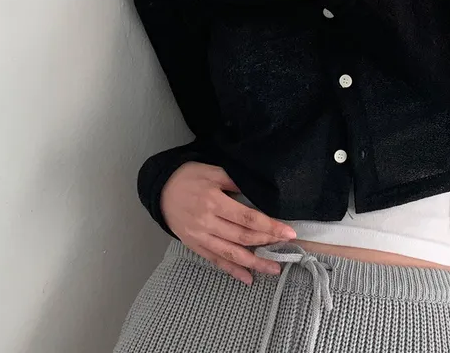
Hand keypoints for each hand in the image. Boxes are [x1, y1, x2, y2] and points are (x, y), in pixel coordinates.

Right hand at [161, 162, 297, 284]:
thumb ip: (235, 182)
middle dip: (267, 242)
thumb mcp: (213, 171)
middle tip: (287, 247)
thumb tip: (258, 192)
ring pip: (231, 254)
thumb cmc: (189, 176)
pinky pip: (216, 261)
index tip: (288, 233)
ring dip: (255, 263)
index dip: (269, 226)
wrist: (160, 189)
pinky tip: (248, 278)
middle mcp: (207, 223)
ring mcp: (200, 237)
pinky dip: (232, 271)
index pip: (247, 218)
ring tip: (274, 268)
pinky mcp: (195, 246)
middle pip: (242, 237)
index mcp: (214, 202)